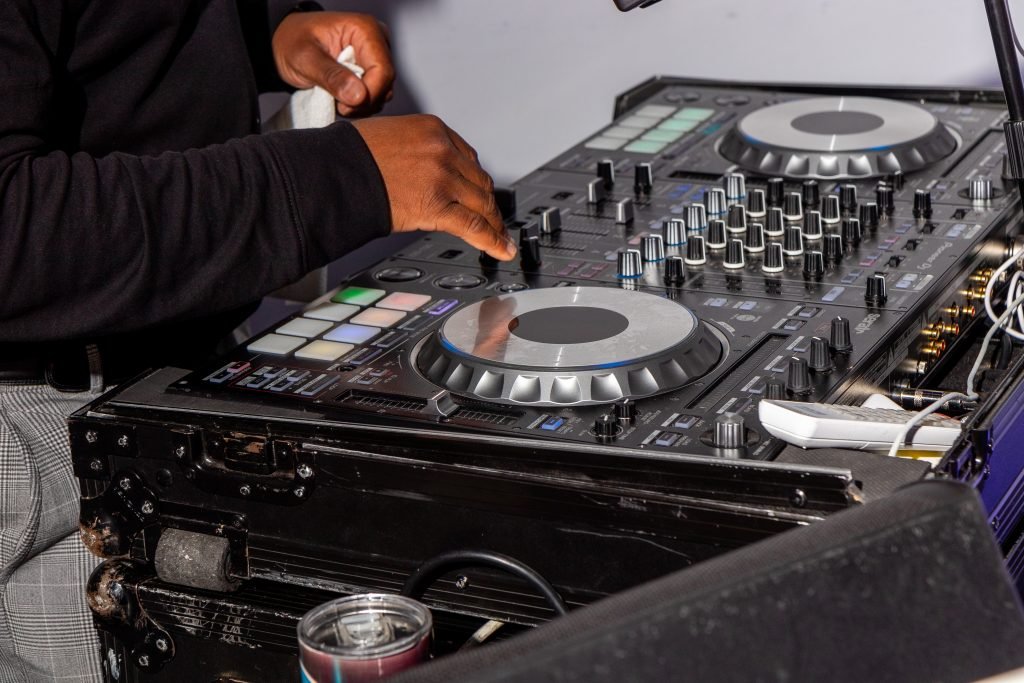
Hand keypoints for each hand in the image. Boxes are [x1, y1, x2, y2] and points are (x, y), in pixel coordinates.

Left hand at [272, 12, 393, 116]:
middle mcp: (376, 42)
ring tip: (334, 96)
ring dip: (359, 105)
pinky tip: (340, 96)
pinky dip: (357, 104)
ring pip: (381, 93)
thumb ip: (331, 76)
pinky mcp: (371, 71)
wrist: (286, 44)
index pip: (383, 71)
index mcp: (365, 30)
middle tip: (336, 102)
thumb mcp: (304, 58)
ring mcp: (375, 57)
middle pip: (385, 84)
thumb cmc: (293, 41)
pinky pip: (374, 96)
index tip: (344, 105)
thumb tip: (359, 95)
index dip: (367, 95)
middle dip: (361, 102)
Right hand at [352, 115, 516, 260]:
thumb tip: (423, 173)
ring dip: (493, 224)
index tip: (479, 192)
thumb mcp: (389, 137)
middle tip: (494, 219)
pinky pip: (473, 225)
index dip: (475, 180)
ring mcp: (442, 177)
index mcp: (432, 129)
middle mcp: (442, 150)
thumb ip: (415, 151)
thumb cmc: (349, 156)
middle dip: (487, 204)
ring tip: (500, 238)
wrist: (333, 173)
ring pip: (481, 204)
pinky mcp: (437, 205)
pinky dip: (492, 240)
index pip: (467, 157)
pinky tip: (501, 249)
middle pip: (479, 181)